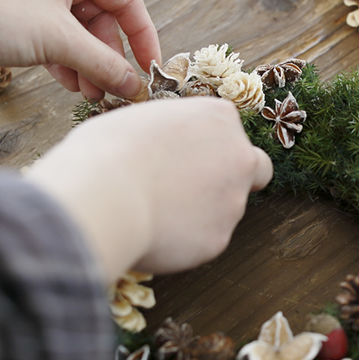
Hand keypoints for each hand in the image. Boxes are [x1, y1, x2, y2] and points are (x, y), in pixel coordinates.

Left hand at [0, 0, 159, 100]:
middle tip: (116, 90)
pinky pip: (61, 43)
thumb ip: (104, 64)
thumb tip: (135, 86)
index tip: (150, 67)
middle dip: (109, 59)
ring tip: (92, 94)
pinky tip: (71, 85)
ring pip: (82, 36)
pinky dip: (70, 66)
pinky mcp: (24, 18)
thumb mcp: (59, 41)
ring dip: (90, 67)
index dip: (143, 34)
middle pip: (103, 22)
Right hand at [26, 97, 272, 281]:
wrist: (104, 198)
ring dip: (201, 212)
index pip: (230, 133)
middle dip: (236, 179)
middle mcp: (239, 158)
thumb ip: (171, 133)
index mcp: (220, 119)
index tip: (186, 156)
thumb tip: (167, 147)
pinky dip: (186, 239)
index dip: (210, 146)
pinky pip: (204, 240)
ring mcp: (232, 202)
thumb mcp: (141, 121)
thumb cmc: (109, 151)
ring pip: (225, 210)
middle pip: (254, 170)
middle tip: (197, 188)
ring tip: (155, 211)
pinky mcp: (218, 241)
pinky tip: (155, 232)